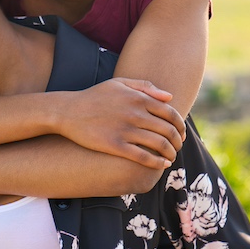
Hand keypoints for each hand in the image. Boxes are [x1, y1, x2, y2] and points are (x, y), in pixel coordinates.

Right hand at [59, 78, 185, 168]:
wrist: (68, 111)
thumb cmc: (95, 97)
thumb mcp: (119, 83)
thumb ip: (145, 87)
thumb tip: (169, 97)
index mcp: (138, 98)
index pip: (170, 113)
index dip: (180, 125)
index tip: (181, 133)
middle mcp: (135, 113)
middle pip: (168, 130)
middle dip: (178, 141)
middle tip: (178, 147)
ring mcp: (125, 130)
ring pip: (159, 144)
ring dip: (170, 153)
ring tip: (171, 157)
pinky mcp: (115, 145)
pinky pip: (143, 156)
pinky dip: (156, 162)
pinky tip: (162, 165)